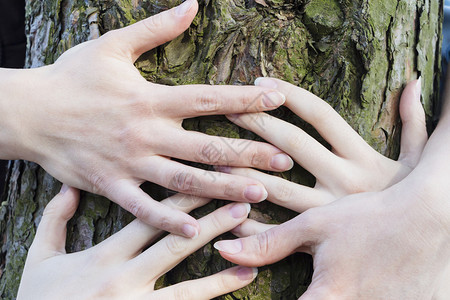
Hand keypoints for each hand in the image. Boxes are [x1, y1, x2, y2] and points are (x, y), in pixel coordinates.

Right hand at [0, 0, 292, 236]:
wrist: (29, 112)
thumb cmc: (72, 78)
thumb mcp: (112, 46)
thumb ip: (156, 29)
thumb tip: (191, 4)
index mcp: (151, 99)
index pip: (208, 99)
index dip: (245, 99)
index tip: (279, 101)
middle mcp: (146, 133)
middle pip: (207, 147)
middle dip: (248, 154)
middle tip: (286, 161)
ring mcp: (130, 163)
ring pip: (184, 181)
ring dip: (223, 190)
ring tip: (258, 196)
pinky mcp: (111, 186)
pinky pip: (144, 208)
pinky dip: (169, 220)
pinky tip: (196, 230)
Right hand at [17, 185, 256, 299]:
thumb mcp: (40, 258)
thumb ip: (54, 220)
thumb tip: (68, 189)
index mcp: (104, 255)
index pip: (149, 217)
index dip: (180, 198)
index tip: (206, 180)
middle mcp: (124, 276)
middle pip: (174, 241)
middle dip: (210, 219)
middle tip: (243, 200)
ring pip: (185, 279)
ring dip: (220, 260)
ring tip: (251, 247)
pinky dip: (211, 296)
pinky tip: (238, 283)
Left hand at [213, 178, 449, 298]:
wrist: (429, 216)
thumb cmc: (369, 218)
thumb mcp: (316, 225)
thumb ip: (269, 244)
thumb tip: (224, 251)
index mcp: (330, 296)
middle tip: (311, 290)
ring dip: (337, 298)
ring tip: (347, 281)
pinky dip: (368, 298)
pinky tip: (370, 286)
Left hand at [219, 78, 425, 220]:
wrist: (422, 240)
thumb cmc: (412, 197)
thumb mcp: (420, 158)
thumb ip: (416, 122)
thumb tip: (415, 83)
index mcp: (362, 156)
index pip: (320, 115)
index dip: (289, 94)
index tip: (259, 82)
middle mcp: (344, 181)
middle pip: (291, 145)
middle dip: (256, 124)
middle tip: (227, 110)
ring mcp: (329, 211)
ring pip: (277, 188)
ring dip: (244, 170)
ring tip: (217, 157)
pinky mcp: (319, 238)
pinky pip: (277, 230)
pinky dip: (251, 220)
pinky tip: (229, 208)